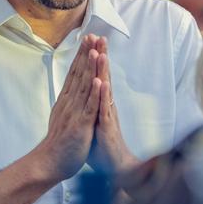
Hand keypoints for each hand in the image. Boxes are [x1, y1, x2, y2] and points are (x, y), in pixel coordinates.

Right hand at [33, 35, 101, 182]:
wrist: (49, 162)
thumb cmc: (58, 142)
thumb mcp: (63, 116)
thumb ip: (67, 102)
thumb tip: (69, 91)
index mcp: (67, 100)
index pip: (75, 73)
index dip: (82, 55)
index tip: (87, 39)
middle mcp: (69, 102)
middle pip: (79, 74)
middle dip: (86, 54)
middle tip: (92, 35)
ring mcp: (74, 113)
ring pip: (84, 86)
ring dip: (90, 67)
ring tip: (95, 50)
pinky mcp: (80, 125)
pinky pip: (88, 107)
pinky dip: (93, 93)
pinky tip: (97, 80)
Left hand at [87, 36, 140, 176]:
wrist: (115, 166)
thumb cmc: (103, 144)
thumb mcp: (94, 120)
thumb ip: (92, 105)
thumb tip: (88, 91)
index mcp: (99, 102)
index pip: (96, 75)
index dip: (93, 58)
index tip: (90, 40)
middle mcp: (105, 104)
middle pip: (103, 76)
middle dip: (101, 56)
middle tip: (99, 36)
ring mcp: (107, 114)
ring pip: (105, 89)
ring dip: (103, 71)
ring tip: (101, 53)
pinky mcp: (107, 126)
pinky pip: (105, 109)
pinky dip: (103, 96)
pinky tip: (103, 83)